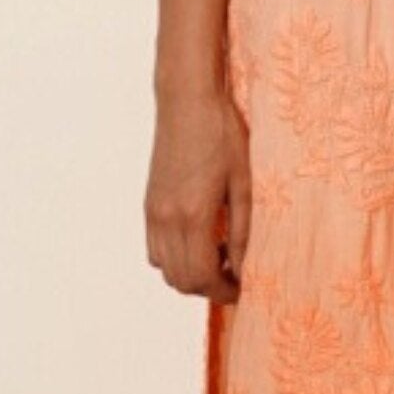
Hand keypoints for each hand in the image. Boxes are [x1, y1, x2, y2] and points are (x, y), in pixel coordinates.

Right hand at [146, 83, 250, 300]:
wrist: (187, 101)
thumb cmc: (222, 134)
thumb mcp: (244, 182)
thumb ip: (243, 229)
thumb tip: (243, 266)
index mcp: (193, 215)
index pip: (202, 277)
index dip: (224, 292)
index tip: (243, 288)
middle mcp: (166, 219)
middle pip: (180, 280)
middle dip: (208, 287)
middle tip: (235, 275)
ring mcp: (153, 212)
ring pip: (163, 268)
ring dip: (190, 273)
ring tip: (219, 255)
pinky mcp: (149, 204)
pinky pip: (155, 248)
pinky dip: (175, 257)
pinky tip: (200, 238)